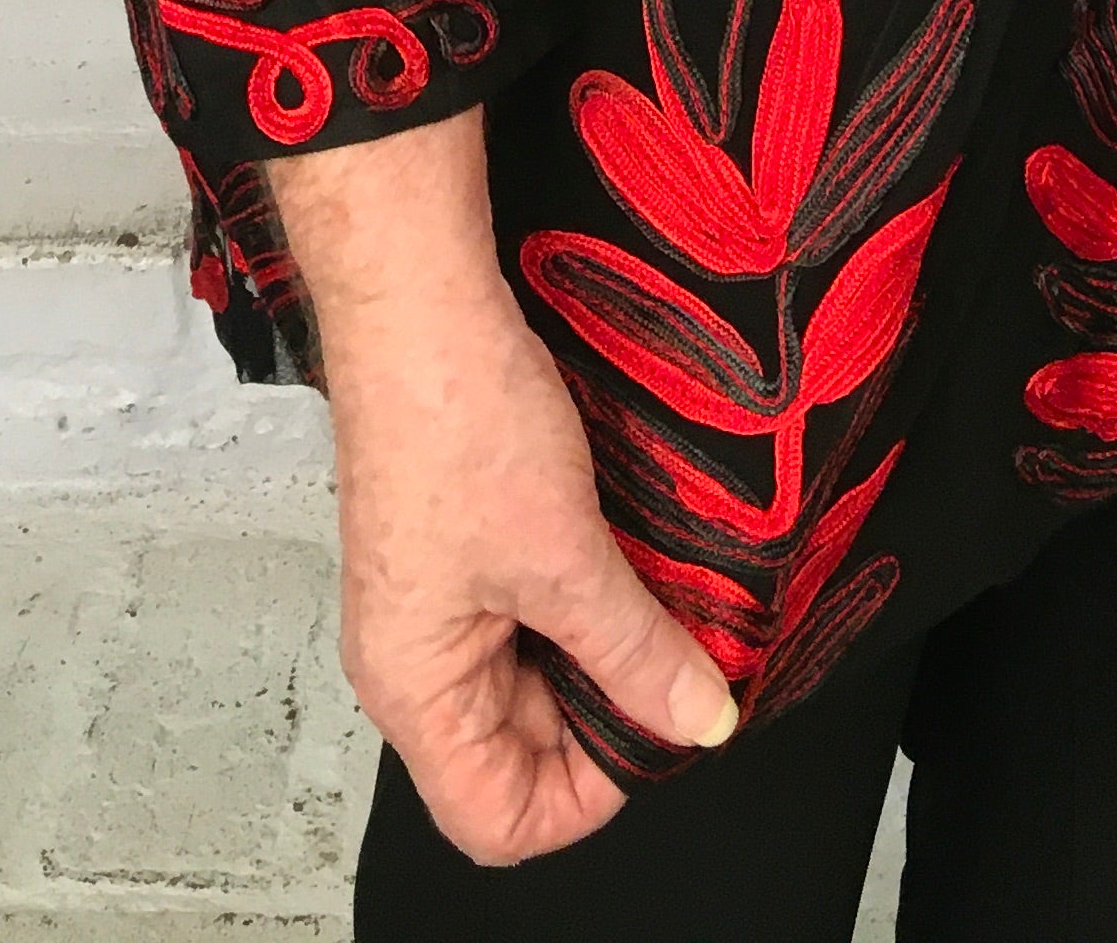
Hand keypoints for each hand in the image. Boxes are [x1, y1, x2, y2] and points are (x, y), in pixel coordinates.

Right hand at [271, 117, 736, 864]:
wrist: (420, 298)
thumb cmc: (455, 420)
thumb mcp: (565, 556)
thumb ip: (636, 652)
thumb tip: (701, 720)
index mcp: (415, 688)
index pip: (497, 818)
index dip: (586, 796)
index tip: (660, 730)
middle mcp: (417, 657)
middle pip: (518, 752)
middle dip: (607, 715)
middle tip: (682, 661)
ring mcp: (439, 598)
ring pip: (534, 676)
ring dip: (603, 650)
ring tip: (662, 602)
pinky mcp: (464, 543)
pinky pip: (531, 611)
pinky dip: (586, 599)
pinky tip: (632, 558)